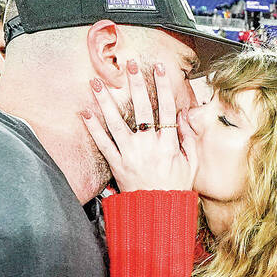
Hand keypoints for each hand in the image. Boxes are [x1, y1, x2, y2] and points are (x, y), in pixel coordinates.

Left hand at [82, 59, 196, 191]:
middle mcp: (148, 146)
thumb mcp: (191, 163)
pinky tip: (85, 113)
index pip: (166, 108)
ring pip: (116, 123)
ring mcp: (130, 155)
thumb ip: (188, 139)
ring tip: (97, 82)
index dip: (162, 86)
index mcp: (168, 144)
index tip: (158, 67)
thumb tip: (185, 115)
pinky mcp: (116, 165)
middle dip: (136, 84)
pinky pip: (102, 144)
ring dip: (105, 101)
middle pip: (142, 109)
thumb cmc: (175, 188)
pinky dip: (93, 128)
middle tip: (129, 64)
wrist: (157, 212)